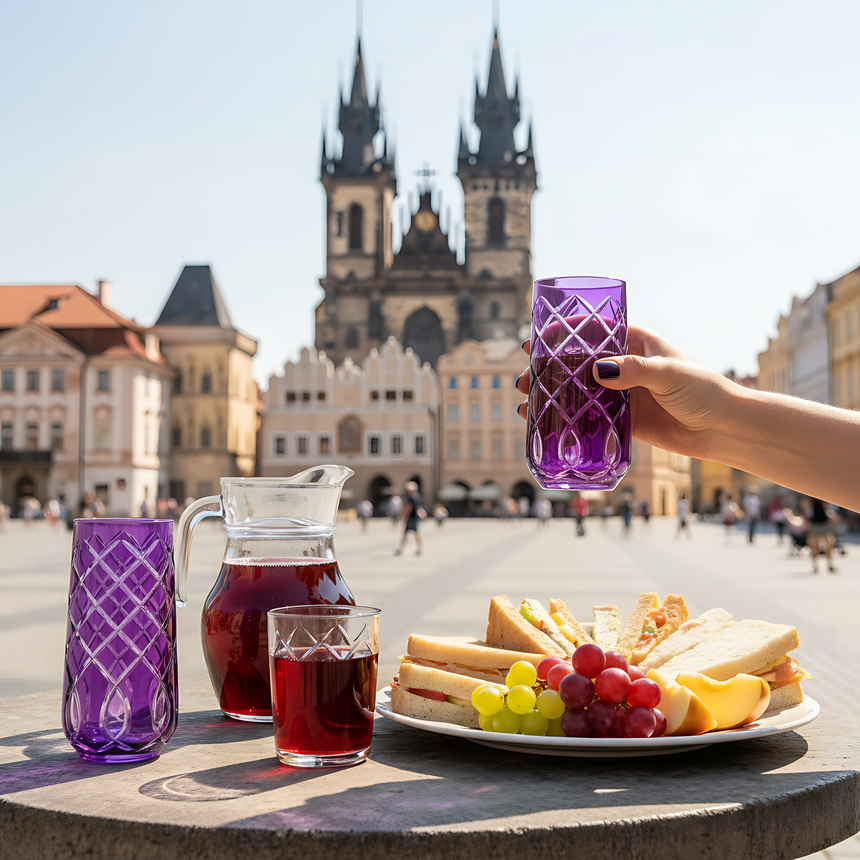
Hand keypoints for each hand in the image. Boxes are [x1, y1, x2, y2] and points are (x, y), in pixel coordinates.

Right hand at [515, 325, 740, 459]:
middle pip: (577, 363)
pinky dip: (568, 419)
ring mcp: (623, 393)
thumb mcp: (669, 373)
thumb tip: (596, 371)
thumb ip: (634, 370)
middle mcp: (625, 365)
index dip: (561, 334)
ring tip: (526, 403)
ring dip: (552, 395)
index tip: (535, 340)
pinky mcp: (624, 419)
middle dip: (548, 369)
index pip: (592, 330)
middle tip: (523, 378)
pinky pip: (590, 417)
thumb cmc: (704, 391)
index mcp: (635, 342)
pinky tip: (547, 424)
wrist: (724, 429)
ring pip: (579, 390)